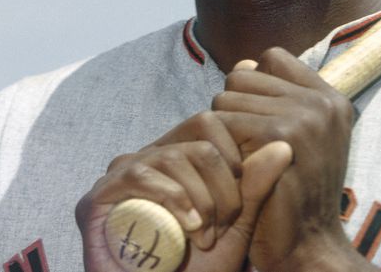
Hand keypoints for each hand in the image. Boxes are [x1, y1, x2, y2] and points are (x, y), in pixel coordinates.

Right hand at [75, 109, 291, 271]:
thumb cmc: (201, 268)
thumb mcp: (237, 225)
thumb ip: (256, 187)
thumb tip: (284, 145)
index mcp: (179, 157)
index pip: (212, 123)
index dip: (235, 159)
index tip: (239, 207)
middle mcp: (148, 159)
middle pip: (198, 138)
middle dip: (222, 186)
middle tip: (222, 228)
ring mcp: (120, 175)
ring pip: (175, 156)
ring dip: (200, 199)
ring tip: (204, 236)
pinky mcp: (96, 197)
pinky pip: (140, 174)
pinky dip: (172, 197)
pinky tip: (187, 225)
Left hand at [214, 49, 373, 271]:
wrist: (309, 245)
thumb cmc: (294, 196)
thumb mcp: (300, 141)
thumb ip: (278, 101)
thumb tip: (242, 65)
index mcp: (331, 99)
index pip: (273, 57)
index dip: (255, 85)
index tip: (255, 121)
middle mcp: (323, 101)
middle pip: (244, 75)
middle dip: (233, 108)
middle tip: (243, 147)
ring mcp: (306, 116)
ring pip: (227, 97)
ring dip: (223, 129)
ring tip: (240, 160)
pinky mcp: (282, 135)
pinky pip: (225, 121)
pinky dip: (220, 147)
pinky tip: (234, 172)